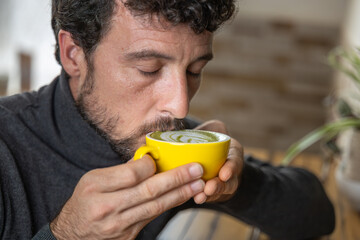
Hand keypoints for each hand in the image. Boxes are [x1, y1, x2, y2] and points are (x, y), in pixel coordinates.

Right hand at [50, 156, 204, 239]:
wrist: (73, 234)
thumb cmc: (85, 201)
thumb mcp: (93, 179)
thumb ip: (120, 171)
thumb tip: (149, 159)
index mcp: (96, 187)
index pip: (132, 175)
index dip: (150, 165)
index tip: (160, 158)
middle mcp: (108, 207)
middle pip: (149, 191)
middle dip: (177, 178)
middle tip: (197, 169)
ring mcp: (119, 225)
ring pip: (155, 207)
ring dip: (180, 194)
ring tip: (198, 184)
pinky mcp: (129, 235)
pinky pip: (152, 218)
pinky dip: (169, 205)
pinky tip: (182, 196)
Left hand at [194, 120, 243, 202]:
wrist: (207, 155)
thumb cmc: (210, 140)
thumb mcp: (216, 131)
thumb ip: (214, 127)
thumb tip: (213, 127)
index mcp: (233, 154)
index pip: (235, 162)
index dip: (231, 168)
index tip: (224, 174)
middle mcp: (231, 171)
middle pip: (229, 182)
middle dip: (220, 186)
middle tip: (209, 188)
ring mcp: (222, 184)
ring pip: (219, 192)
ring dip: (210, 195)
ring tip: (199, 197)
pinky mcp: (212, 192)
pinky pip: (209, 197)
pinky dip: (203, 198)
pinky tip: (196, 198)